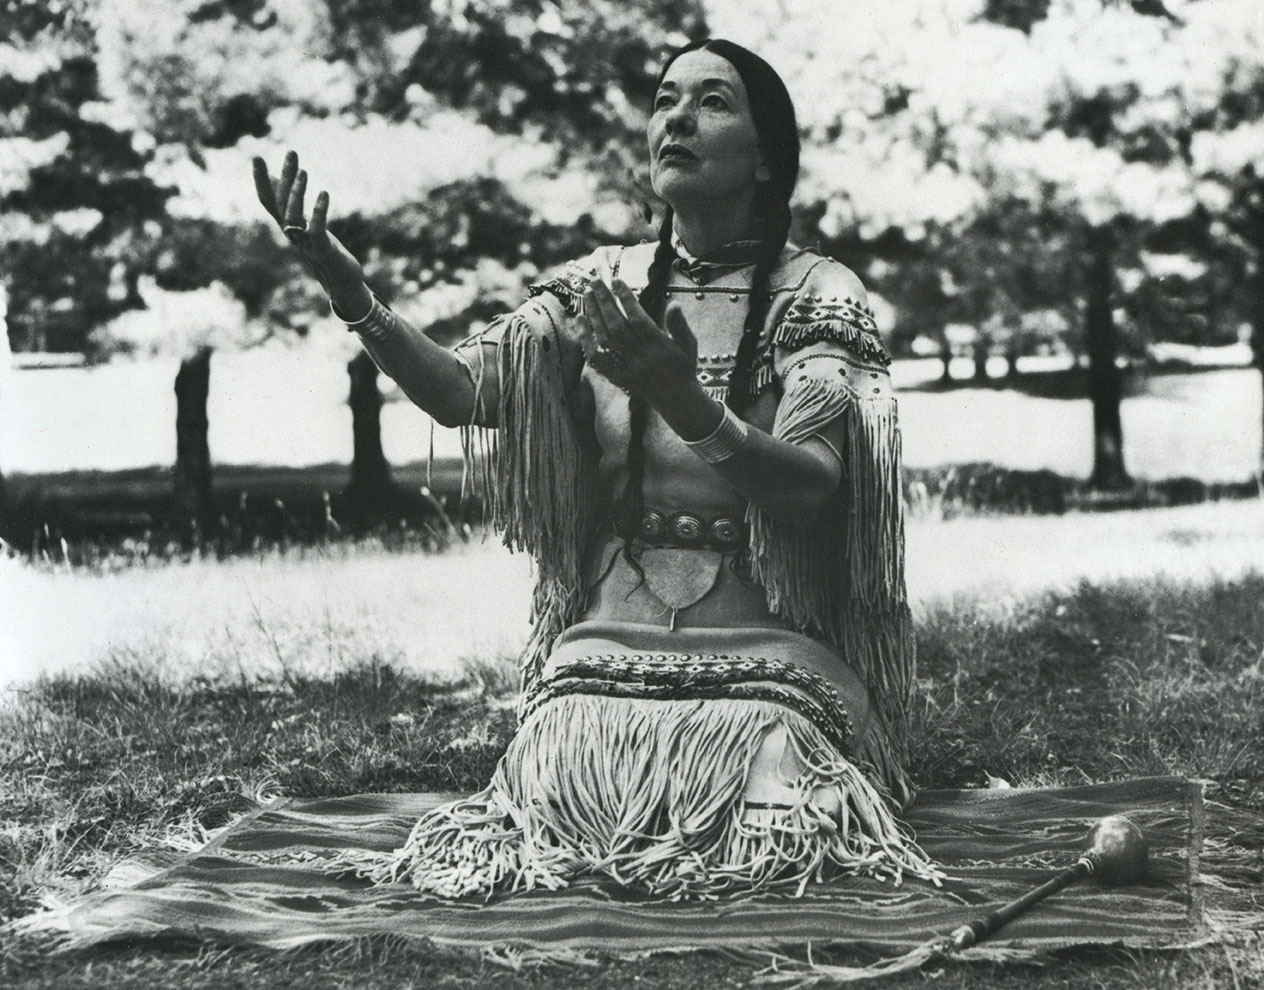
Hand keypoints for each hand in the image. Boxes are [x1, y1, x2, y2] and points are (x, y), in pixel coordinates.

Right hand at [252, 150, 368, 314]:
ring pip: (293, 215)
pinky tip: (323, 194)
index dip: (261, 181)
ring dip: (297, 192)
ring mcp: (305, 243)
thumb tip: (279, 180)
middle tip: (292, 152)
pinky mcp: (321, 250)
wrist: (343, 283)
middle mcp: (292, 234)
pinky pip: (315, 229)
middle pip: (281, 203)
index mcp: (288, 226)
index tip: (257, 157)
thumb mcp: (308, 225)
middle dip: (284, 176)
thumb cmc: (326, 252)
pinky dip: (318, 211)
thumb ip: (295, 206)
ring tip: (305, 171)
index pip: (268, 201)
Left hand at [579, 279, 697, 401]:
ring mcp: (626, 368)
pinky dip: (586, 339)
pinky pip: (597, 358)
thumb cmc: (683, 366)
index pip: (638, 320)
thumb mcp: (688, 344)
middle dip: (605, 301)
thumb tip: (674, 303)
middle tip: (595, 281)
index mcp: (660, 347)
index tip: (617, 281)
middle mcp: (641, 358)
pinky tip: (580, 320)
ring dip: (594, 315)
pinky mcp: (616, 377)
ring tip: (588, 293)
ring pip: (605, 339)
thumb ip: (680, 324)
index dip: (626, 300)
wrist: (676, 400)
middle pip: (617, 326)